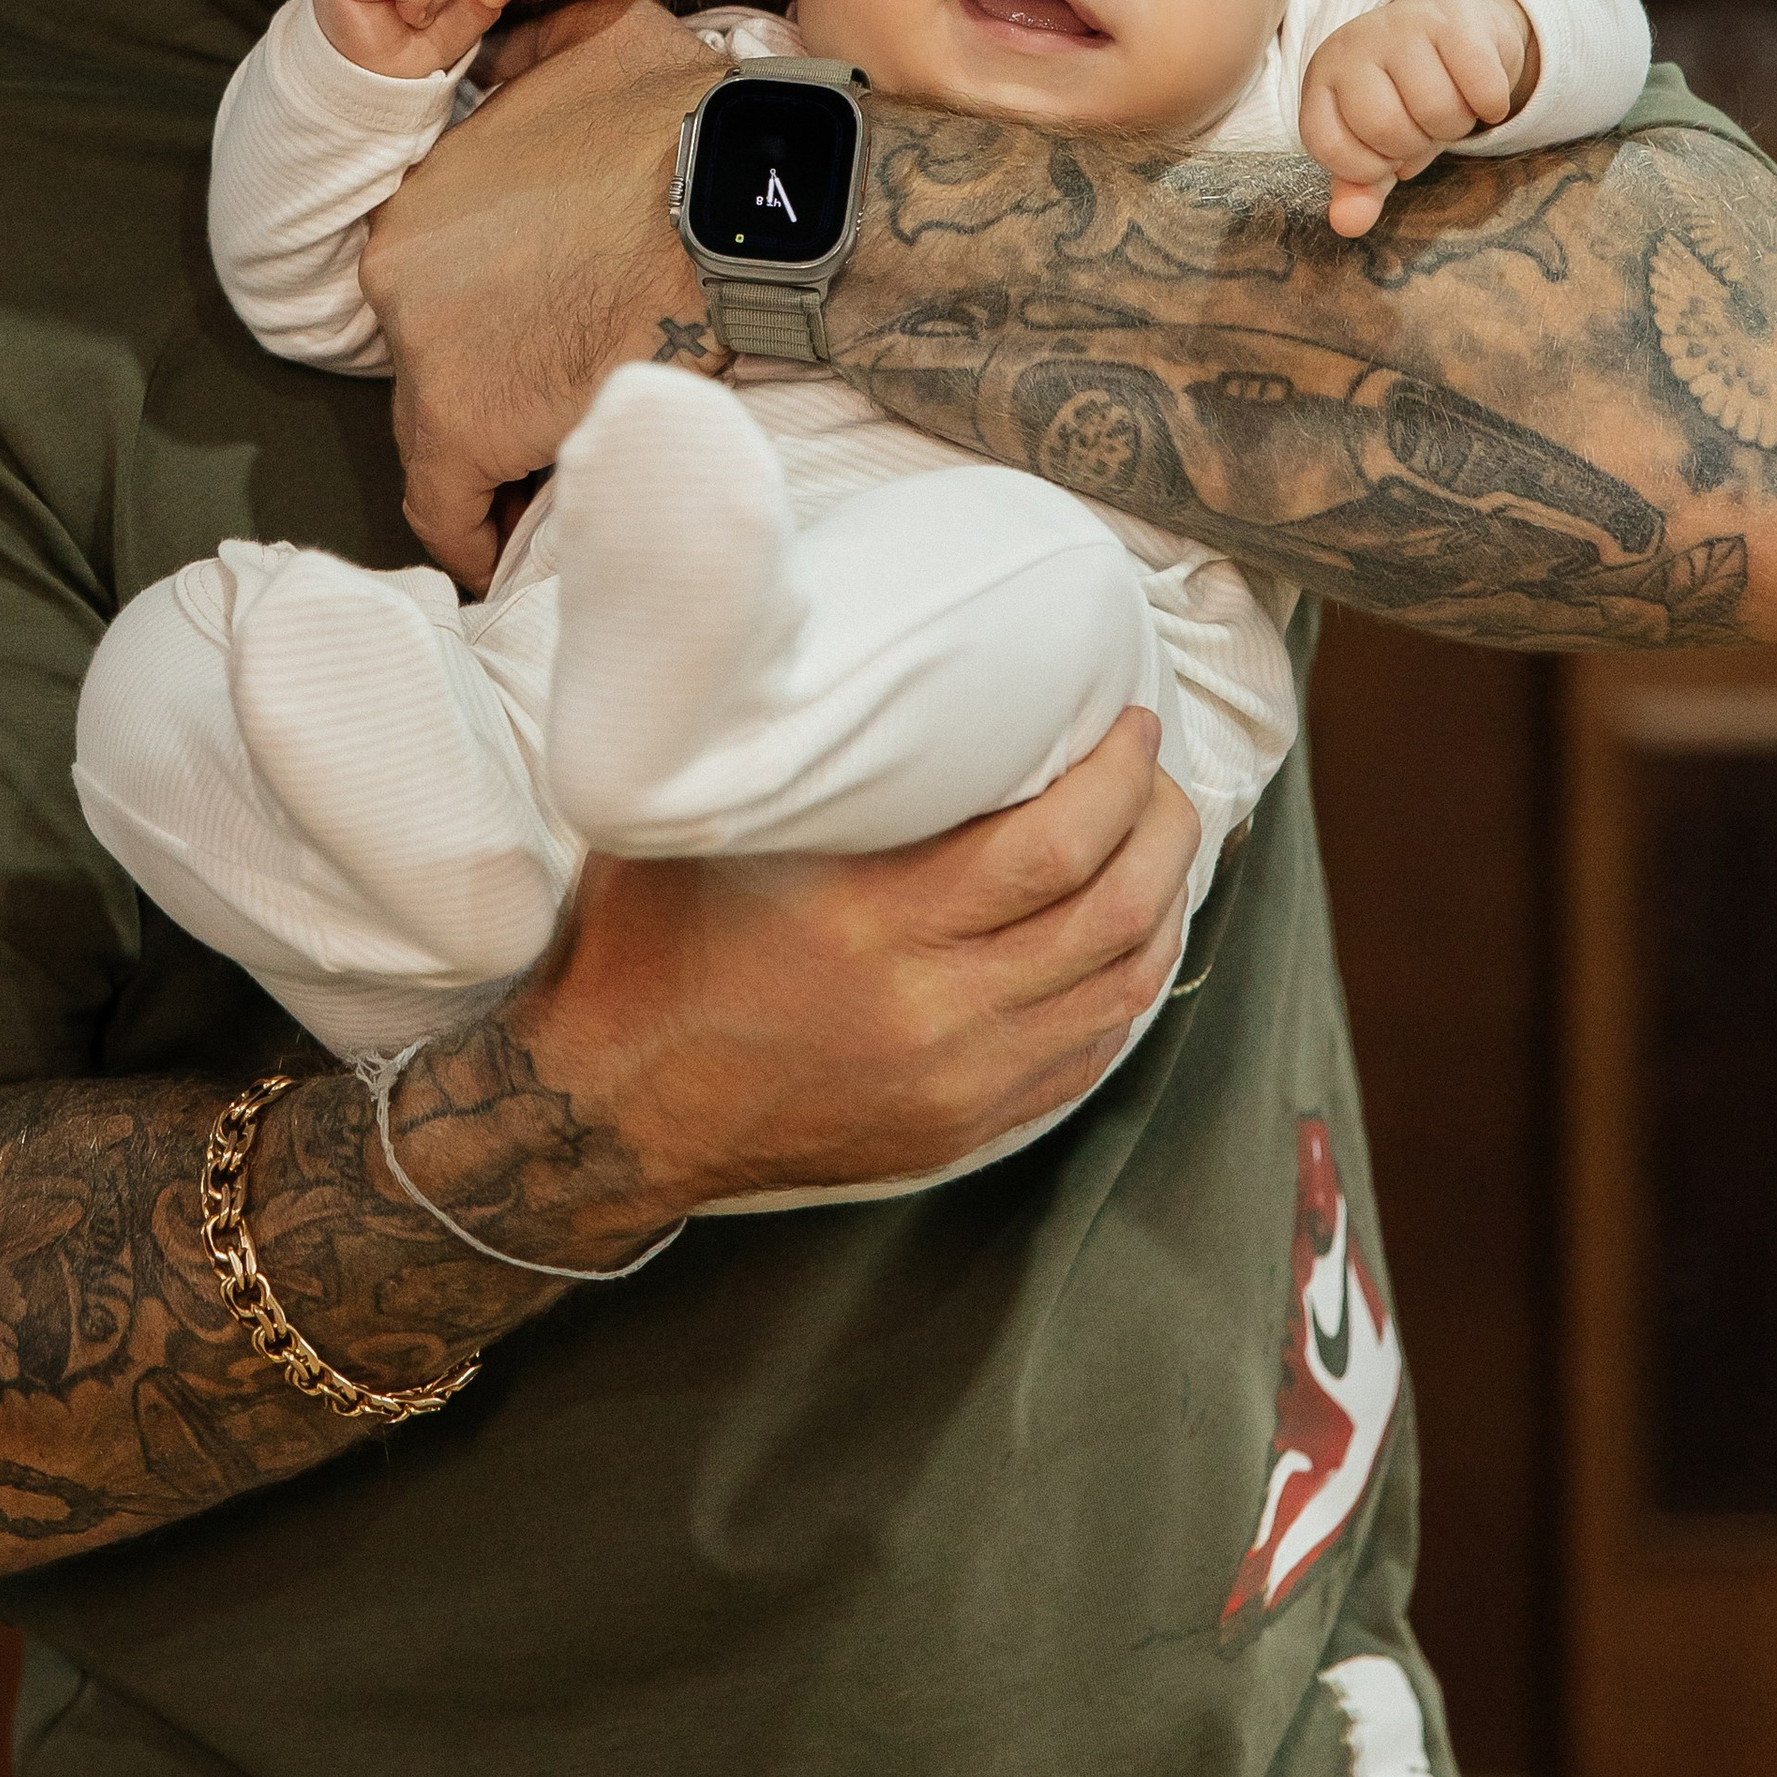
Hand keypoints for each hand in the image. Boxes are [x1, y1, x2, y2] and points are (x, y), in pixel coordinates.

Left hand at [359, 0, 721, 585]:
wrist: (739, 194)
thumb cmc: (689, 119)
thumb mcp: (601, 39)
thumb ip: (537, 54)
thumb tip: (517, 59)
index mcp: (419, 198)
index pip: (433, 292)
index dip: (486, 329)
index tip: (534, 352)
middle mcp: (396, 274)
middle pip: (432, 363)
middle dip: (489, 394)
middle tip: (555, 426)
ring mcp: (422, 349)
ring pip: (438, 435)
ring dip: (491, 465)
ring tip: (549, 496)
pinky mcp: (463, 424)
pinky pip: (447, 509)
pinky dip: (475, 538)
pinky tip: (510, 559)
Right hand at [517, 708, 1200, 1208]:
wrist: (614, 1105)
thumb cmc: (652, 939)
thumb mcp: (710, 822)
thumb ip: (797, 752)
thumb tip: (877, 650)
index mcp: (870, 923)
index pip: (1053, 844)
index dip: (1115, 775)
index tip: (1125, 722)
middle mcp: (929, 1009)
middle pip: (1110, 912)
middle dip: (1161, 827)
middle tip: (1158, 772)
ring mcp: (955, 1080)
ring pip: (1119, 988)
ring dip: (1162, 904)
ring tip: (1160, 841)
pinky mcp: (960, 1126)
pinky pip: (1087, 1055)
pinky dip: (1126, 986)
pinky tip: (1126, 935)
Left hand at [1299, 0, 1536, 236]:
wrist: (1453, 26)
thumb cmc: (1406, 94)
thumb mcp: (1374, 141)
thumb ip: (1359, 186)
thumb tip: (1347, 225)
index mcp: (1323, 78)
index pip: (1327, 143)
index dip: (1365, 166)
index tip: (1386, 154)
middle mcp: (1355, 45)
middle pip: (1384, 127)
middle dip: (1415, 144)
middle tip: (1423, 128)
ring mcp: (1403, 27)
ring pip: (1435, 107)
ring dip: (1455, 125)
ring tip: (1451, 109)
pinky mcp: (1456, 21)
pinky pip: (1479, 83)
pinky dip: (1491, 105)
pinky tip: (1486, 100)